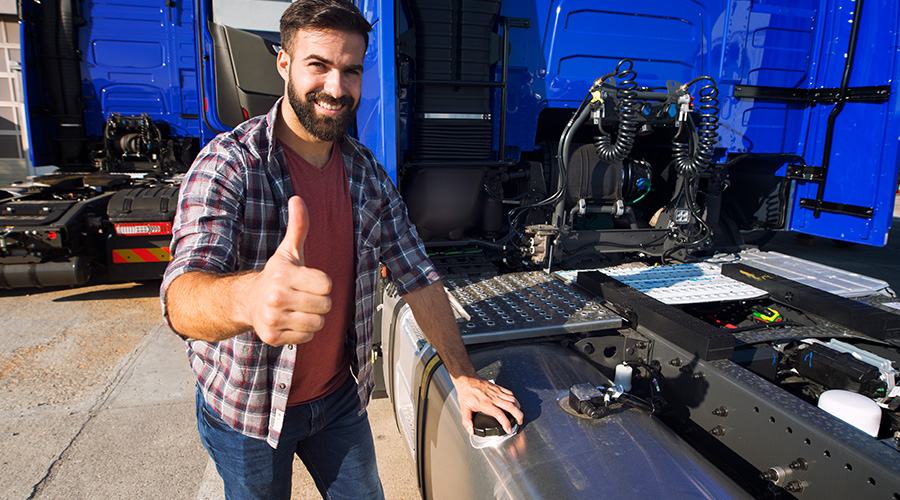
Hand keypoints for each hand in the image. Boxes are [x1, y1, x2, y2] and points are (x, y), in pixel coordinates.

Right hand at [244, 196, 331, 345]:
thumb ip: (298, 227)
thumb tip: (297, 200)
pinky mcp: (273, 337)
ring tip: (298, 308)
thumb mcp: (288, 251)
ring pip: (318, 323)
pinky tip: (291, 320)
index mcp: (284, 275)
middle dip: (319, 301)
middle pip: (325, 305)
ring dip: (313, 317)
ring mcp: (273, 318)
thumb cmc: (275, 276)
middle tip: (304, 296)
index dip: (321, 283)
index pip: (326, 284)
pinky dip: (303, 331)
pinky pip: (306, 336)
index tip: (308, 280)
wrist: (248, 300)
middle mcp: (276, 297)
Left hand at [454, 375, 523, 434]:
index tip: (509, 429)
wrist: (467, 380)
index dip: (506, 423)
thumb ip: (467, 421)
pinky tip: (514, 403)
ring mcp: (497, 392)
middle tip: (519, 422)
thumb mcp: (464, 408)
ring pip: (512, 399)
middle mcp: (493, 398)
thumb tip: (471, 431)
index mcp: (485, 404)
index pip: (499, 414)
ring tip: (518, 414)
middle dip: (518, 416)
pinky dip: (514, 399)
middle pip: (510, 406)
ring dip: (518, 408)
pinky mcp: (498, 387)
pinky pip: (509, 393)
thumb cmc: (466, 393)